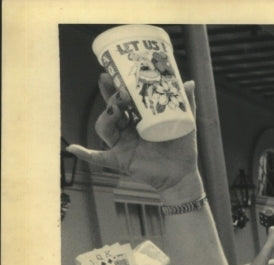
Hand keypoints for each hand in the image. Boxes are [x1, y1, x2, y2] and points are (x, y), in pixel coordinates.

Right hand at [66, 74, 199, 195]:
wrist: (183, 175)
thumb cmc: (182, 149)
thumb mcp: (186, 124)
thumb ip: (186, 104)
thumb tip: (190, 82)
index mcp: (138, 120)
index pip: (122, 100)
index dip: (116, 87)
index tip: (114, 72)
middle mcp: (127, 130)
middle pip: (110, 110)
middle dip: (109, 96)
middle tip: (111, 82)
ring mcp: (122, 145)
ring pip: (105, 127)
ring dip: (107, 116)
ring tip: (117, 107)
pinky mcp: (121, 160)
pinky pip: (98, 158)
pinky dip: (86, 154)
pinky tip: (74, 149)